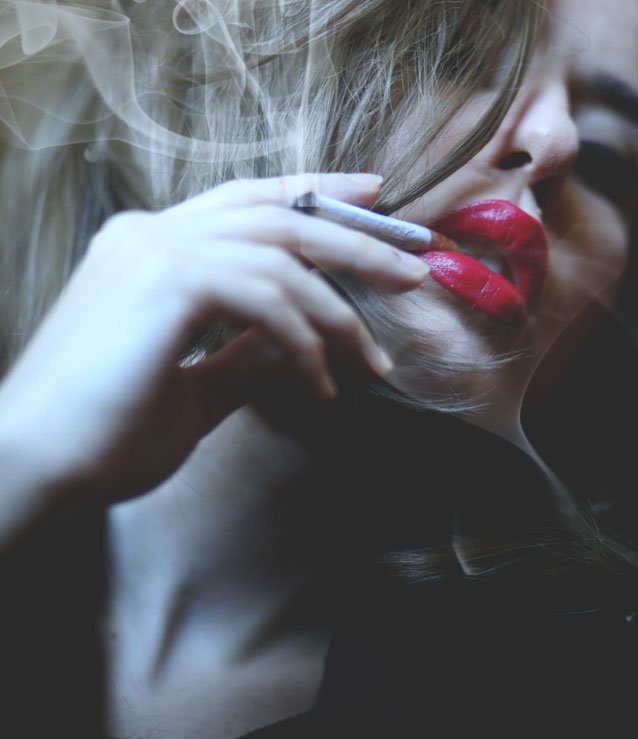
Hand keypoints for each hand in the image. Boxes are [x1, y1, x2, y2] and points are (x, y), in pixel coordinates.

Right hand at [0, 172, 426, 506]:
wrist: (39, 462)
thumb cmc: (104, 435)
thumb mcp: (191, 390)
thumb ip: (239, 359)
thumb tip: (291, 346)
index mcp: (149, 248)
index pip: (247, 204)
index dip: (313, 194)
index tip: (371, 201)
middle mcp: (151, 234)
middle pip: (276, 214)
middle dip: (355, 239)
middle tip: (413, 267)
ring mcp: (155, 251)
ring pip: (281, 252)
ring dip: (343, 306)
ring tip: (378, 358)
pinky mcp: (165, 281)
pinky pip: (268, 297)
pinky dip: (306, 341)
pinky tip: (322, 385)